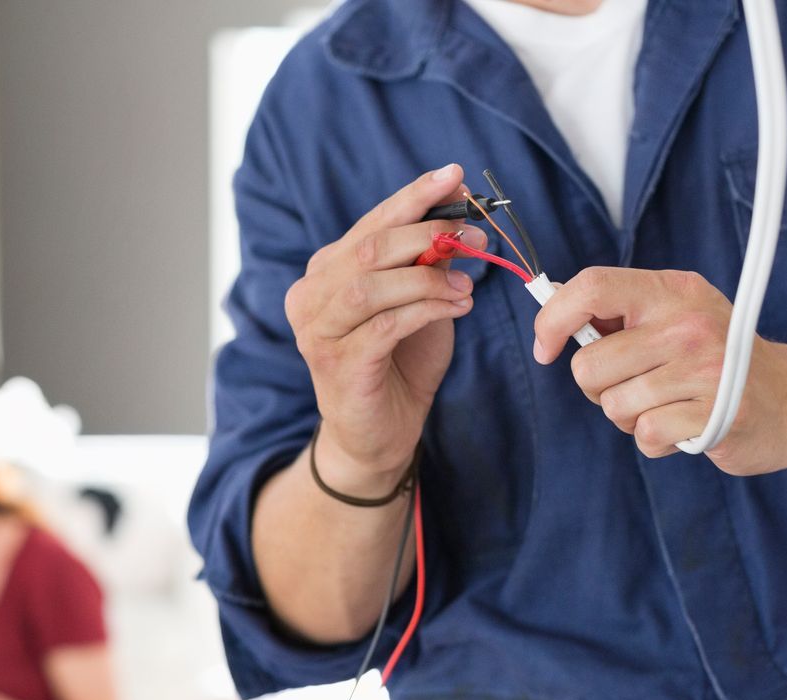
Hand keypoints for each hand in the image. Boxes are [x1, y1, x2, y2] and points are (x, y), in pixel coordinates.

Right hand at [284, 163, 485, 493]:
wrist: (378, 436)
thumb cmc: (397, 366)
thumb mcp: (417, 304)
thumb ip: (427, 265)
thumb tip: (458, 216)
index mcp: (325, 273)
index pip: (370, 224)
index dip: (412, 197)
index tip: (452, 175)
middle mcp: (310, 296)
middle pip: (369, 248)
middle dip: (430, 235)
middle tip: (477, 240)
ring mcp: (317, 331)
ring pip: (372, 284)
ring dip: (428, 278)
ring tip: (467, 288)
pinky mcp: (338, 364)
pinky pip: (385, 324)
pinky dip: (426, 310)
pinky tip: (457, 309)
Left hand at [532, 268, 786, 473]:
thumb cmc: (720, 361)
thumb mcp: (678, 317)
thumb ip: (623, 314)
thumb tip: (553, 310)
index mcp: (672, 290)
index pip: (591, 286)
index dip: (553, 319)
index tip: (546, 348)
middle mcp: (687, 323)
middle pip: (589, 366)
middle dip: (600, 388)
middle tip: (639, 386)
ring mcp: (704, 368)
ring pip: (614, 406)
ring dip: (632, 417)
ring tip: (670, 405)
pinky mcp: (713, 414)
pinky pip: (645, 435)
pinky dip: (657, 441)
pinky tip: (685, 426)